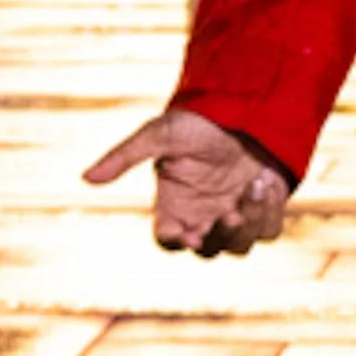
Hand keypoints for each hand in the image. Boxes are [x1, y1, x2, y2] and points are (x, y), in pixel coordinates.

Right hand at [85, 105, 288, 255]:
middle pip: (207, 251)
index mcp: (174, 204)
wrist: (245, 104)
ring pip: (239, 247)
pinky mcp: (261, 209)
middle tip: (231, 211)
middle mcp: (202, 215)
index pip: (168, 241)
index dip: (177, 243)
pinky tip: (266, 182)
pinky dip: (269, 212)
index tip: (190, 233)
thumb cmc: (197, 121)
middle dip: (221, 235)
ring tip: (255, 185)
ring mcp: (233, 214)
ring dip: (248, 223)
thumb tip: (86, 178)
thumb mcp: (159, 135)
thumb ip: (124, 157)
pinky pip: (268, 231)